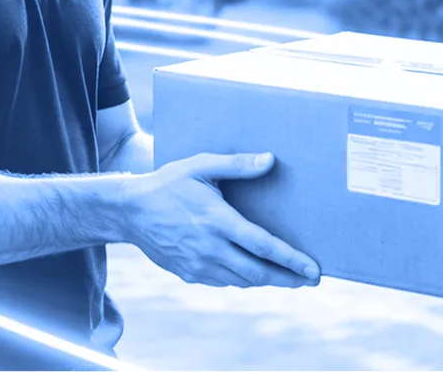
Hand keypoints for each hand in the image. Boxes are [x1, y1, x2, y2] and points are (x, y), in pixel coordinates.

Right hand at [126, 151, 320, 288]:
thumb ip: (237, 164)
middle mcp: (210, 248)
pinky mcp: (188, 273)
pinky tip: (255, 273)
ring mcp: (198, 265)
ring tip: (290, 278)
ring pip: (242, 280)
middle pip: (258, 272)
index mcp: (217, 221)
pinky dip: (244, 278)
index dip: (291, 259)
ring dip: (268, 280)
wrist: (129, 211)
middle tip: (311, 279)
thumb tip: (270, 160)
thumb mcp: (201, 165)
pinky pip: (224, 281)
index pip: (263, 245)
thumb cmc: (169, 183)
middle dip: (288, 278)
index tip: (313, 269)